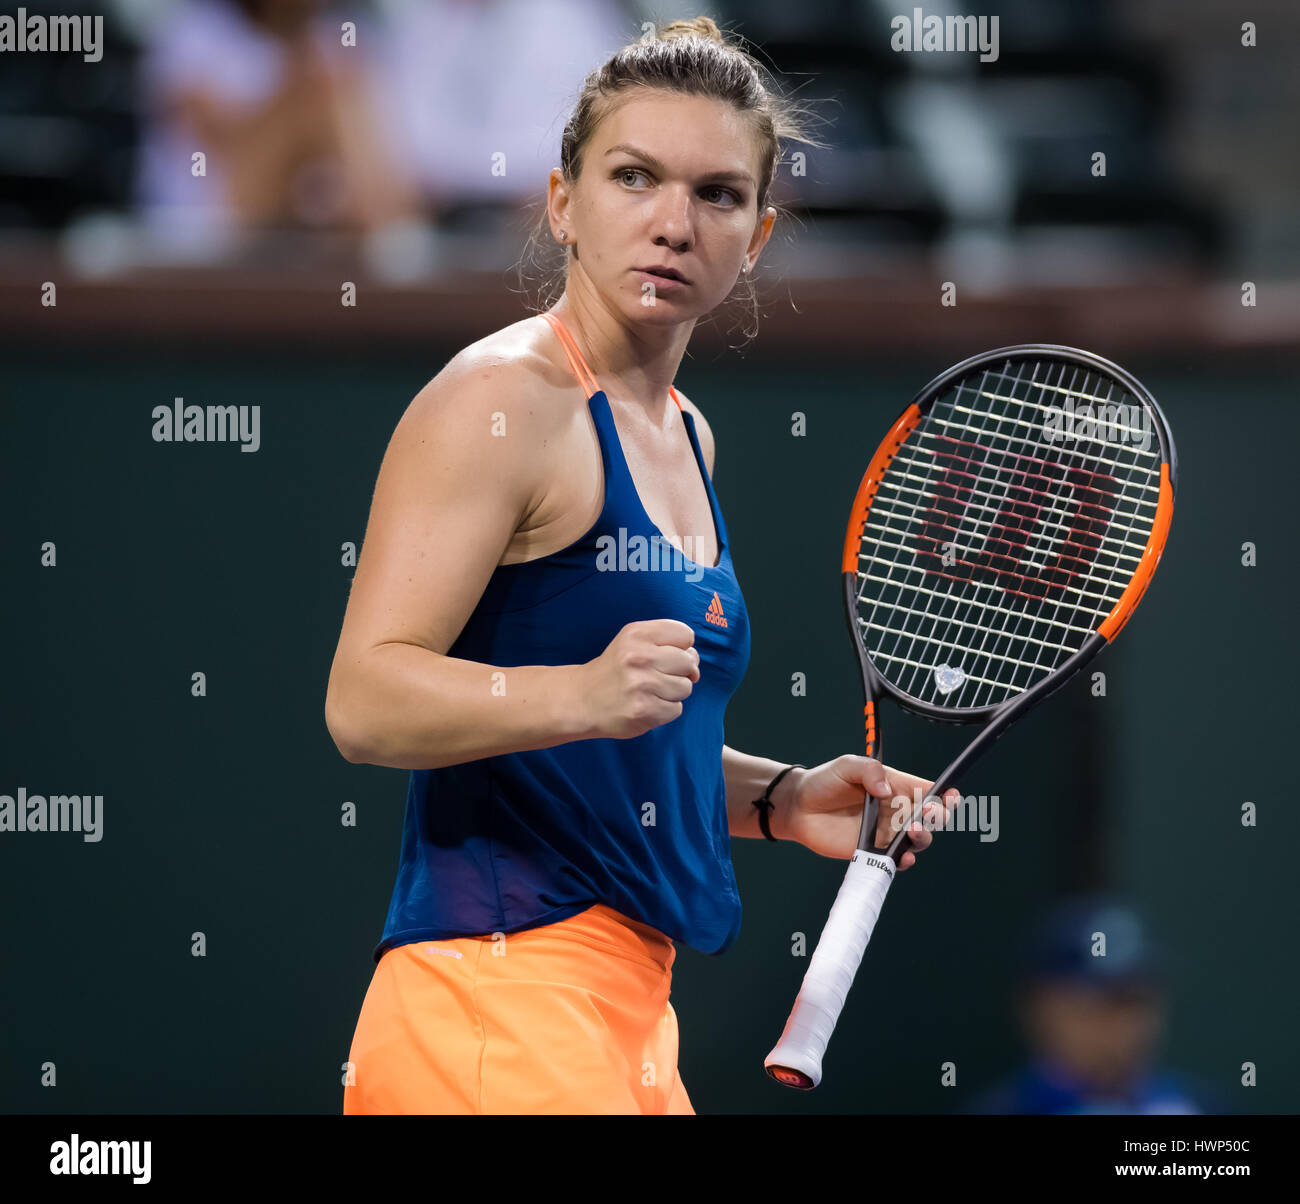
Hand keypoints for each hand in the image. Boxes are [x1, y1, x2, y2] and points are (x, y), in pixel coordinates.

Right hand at [578, 619, 699, 739]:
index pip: (686, 635)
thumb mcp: (634, 642)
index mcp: (638, 634)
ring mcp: (642, 685)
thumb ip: (669, 645)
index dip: (680, 648)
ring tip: (649, 691)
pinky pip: (676, 709)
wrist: (582, 699)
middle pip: (689, 662)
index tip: (664, 656)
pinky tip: (646, 705)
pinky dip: (665, 710)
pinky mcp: (644, 711)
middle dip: (679, 672)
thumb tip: (696, 670)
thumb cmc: (616, 669)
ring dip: (672, 693)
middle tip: (655, 676)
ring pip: (685, 687)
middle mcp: (639, 657)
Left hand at [778, 755, 959, 869]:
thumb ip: (869, 771)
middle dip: (937, 816)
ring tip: (911, 830)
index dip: (945, 795)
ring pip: (918, 840)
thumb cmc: (824, 782)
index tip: (950, 795)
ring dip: (922, 836)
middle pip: (931, 817)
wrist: (798, 807)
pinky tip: (903, 856)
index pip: (929, 790)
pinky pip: (895, 859)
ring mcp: (887, 833)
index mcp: (897, 787)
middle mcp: (897, 811)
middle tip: (926, 811)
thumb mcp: (846, 766)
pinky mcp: (873, 851)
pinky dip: (904, 860)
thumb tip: (887, 790)